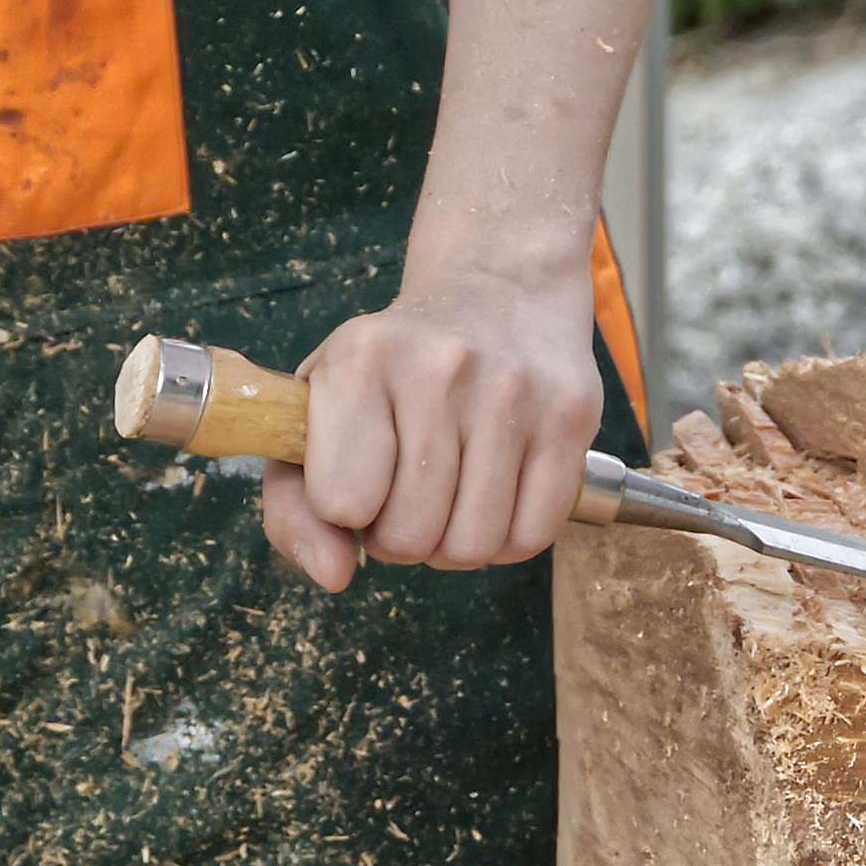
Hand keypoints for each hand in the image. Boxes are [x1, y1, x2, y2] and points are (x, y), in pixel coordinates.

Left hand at [261, 234, 602, 591]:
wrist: (498, 289)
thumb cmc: (391, 370)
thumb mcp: (318, 416)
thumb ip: (295, 508)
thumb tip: (334, 576)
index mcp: (358, 363)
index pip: (340, 503)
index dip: (345, 512)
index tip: (355, 481)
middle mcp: (436, 371)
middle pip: (409, 538)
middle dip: (400, 537)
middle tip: (406, 491)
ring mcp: (510, 391)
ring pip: (473, 547)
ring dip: (453, 543)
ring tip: (449, 492)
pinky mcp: (570, 416)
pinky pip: (531, 536)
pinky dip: (507, 537)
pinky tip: (493, 493)